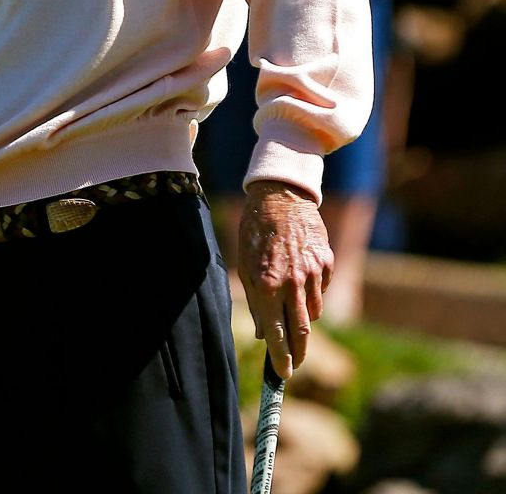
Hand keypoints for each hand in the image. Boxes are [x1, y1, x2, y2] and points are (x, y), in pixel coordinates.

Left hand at [238, 180, 333, 379]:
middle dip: (298, 353)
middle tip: (294, 365)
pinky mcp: (327, 263)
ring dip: (303, 319)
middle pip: (301, 332)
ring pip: (313, 312)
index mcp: (267, 284)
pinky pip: (321, 290)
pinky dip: (312, 293)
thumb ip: (255, 302)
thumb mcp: (245, 266)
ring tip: (291, 311)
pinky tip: (301, 279)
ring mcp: (313, 273)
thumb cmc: (255, 231)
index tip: (282, 375)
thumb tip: (264, 335)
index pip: (277, 334)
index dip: (281, 359)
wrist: (279, 196)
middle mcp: (292, 282)